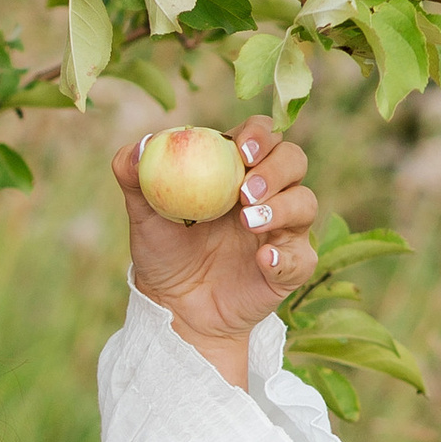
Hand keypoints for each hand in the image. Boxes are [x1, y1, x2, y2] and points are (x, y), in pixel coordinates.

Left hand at [113, 116, 320, 378]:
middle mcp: (268, 193)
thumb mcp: (143, 215)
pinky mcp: (289, 267)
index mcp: (237, 170)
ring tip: (248, 222)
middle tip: (245, 191)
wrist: (174, 307)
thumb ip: (135, 177)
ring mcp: (283, 229)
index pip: (261, 135)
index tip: (241, 151)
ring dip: (282, 208)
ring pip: (305, 203)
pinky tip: (262, 259)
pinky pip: (300, 258)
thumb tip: (140, 148)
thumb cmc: (163, 252)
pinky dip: (284, 256)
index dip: (258, 135)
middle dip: (275, 169)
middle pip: (293, 161)